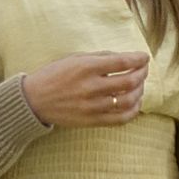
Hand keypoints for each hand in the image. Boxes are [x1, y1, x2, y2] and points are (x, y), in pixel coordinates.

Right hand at [22, 51, 150, 127]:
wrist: (34, 100)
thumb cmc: (54, 75)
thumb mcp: (74, 58)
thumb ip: (100, 57)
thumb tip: (125, 58)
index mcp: (86, 67)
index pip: (122, 62)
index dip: (138, 59)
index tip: (144, 57)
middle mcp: (91, 87)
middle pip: (129, 81)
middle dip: (142, 74)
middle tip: (143, 70)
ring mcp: (92, 106)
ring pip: (128, 100)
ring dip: (140, 91)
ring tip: (139, 85)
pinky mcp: (92, 120)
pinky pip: (120, 119)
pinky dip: (133, 110)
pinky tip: (134, 102)